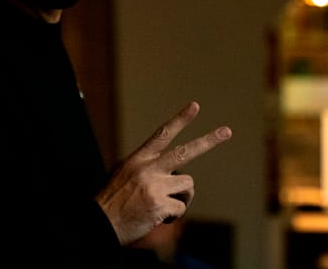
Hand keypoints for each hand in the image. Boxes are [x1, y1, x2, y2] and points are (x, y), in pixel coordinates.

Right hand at [95, 101, 231, 244]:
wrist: (99, 222)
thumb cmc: (112, 201)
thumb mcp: (124, 174)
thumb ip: (147, 168)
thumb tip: (172, 173)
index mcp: (138, 159)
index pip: (162, 134)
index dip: (180, 119)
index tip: (195, 106)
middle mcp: (148, 169)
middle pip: (185, 152)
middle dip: (208, 141)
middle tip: (227, 131)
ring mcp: (155, 186)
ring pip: (187, 185)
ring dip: (181, 197)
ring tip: (161, 205)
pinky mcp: (160, 205)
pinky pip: (180, 209)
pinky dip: (172, 216)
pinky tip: (156, 218)